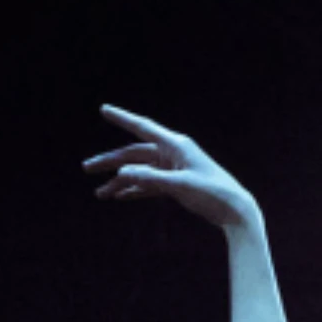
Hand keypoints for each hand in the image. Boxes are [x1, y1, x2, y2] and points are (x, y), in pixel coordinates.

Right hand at [85, 105, 256, 229]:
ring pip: (139, 172)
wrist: (234, 211)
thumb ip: (151, 178)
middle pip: (134, 154)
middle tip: (87, 168)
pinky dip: (134, 191)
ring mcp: (172, 169)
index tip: (104, 110)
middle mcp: (171, 153)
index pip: (142, 128)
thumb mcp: (180, 185)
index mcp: (175, 145)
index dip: (122, 118)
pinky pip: (148, 186)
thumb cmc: (212, 193)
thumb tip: (123, 172)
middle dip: (110, 162)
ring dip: (120, 182)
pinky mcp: (174, 185)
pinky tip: (119, 197)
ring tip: (100, 194)